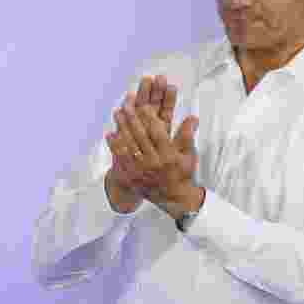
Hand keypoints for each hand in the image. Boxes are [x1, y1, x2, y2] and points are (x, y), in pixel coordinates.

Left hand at [115, 84, 201, 217]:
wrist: (174, 198)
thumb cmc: (182, 173)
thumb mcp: (188, 155)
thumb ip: (187, 136)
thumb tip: (192, 117)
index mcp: (168, 157)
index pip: (157, 133)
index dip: (150, 118)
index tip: (144, 106)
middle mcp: (154, 163)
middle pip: (140, 137)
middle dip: (132, 119)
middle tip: (126, 105)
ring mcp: (141, 171)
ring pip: (128, 145)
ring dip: (121, 128)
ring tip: (117, 113)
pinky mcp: (131, 177)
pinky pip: (120, 159)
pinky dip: (114, 146)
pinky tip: (110, 134)